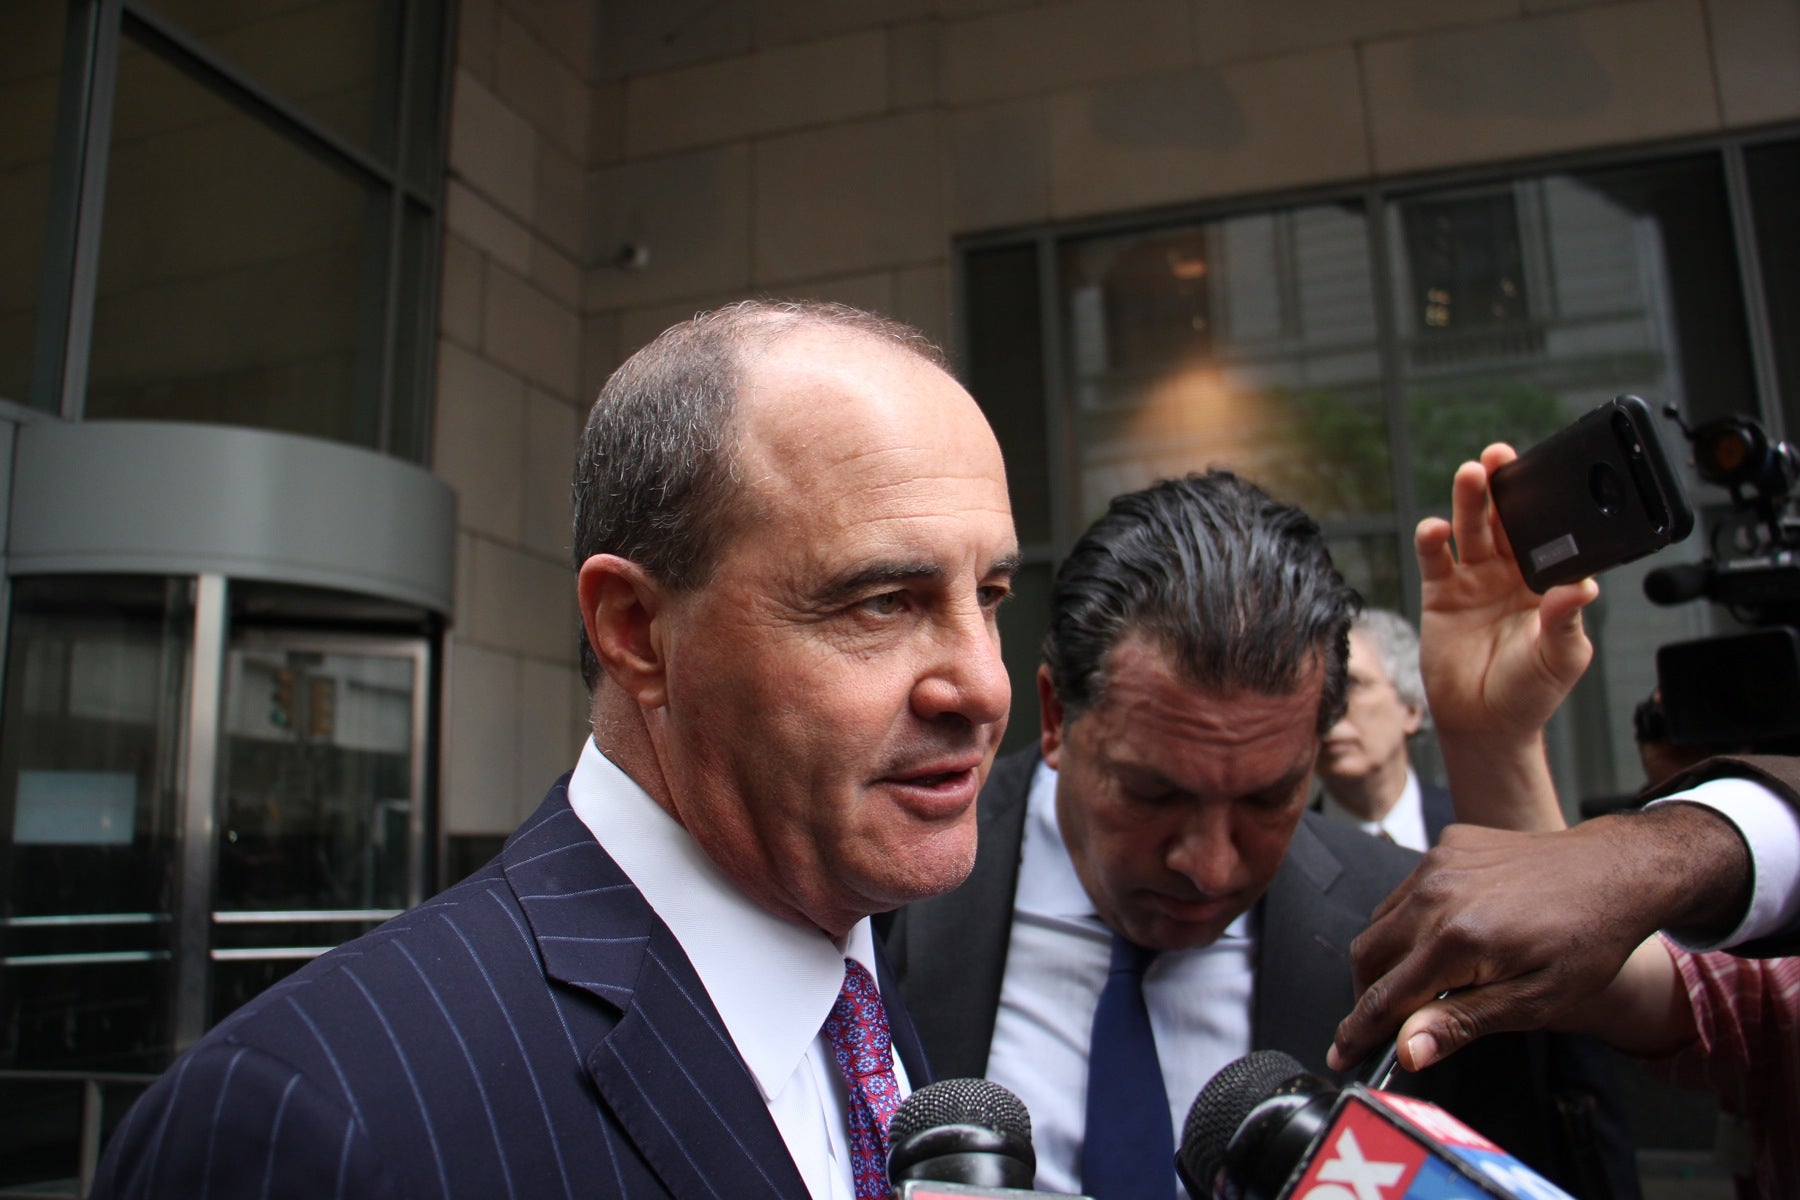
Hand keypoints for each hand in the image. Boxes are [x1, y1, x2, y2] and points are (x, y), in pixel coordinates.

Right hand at [1328, 805, 1750, 1072]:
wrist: (1616, 871)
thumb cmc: (1586, 941)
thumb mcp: (1535, 999)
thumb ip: (1463, 1022)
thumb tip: (1408, 1051)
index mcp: (1456, 939)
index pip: (1385, 996)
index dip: (1358, 1032)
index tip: (1339, 1055)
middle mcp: (1434, 894)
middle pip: (1367, 956)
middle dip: (1368, 995)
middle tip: (1385, 1022)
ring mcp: (1437, 863)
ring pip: (1381, 920)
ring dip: (1388, 956)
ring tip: (1423, 980)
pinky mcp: (1447, 844)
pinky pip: (1407, 889)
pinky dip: (1411, 919)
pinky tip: (1447, 934)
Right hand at [1416, 444, 1598, 744]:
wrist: (1484, 723)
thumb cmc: (1531, 692)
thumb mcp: (1561, 658)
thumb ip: (1567, 620)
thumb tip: (1583, 586)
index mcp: (1547, 582)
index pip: (1548, 533)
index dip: (1546, 503)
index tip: (1547, 477)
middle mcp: (1510, 573)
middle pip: (1505, 520)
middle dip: (1503, 487)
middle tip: (1500, 457)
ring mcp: (1475, 580)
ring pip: (1471, 530)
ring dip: (1470, 501)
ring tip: (1471, 475)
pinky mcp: (1441, 593)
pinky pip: (1436, 560)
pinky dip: (1433, 541)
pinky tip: (1436, 529)